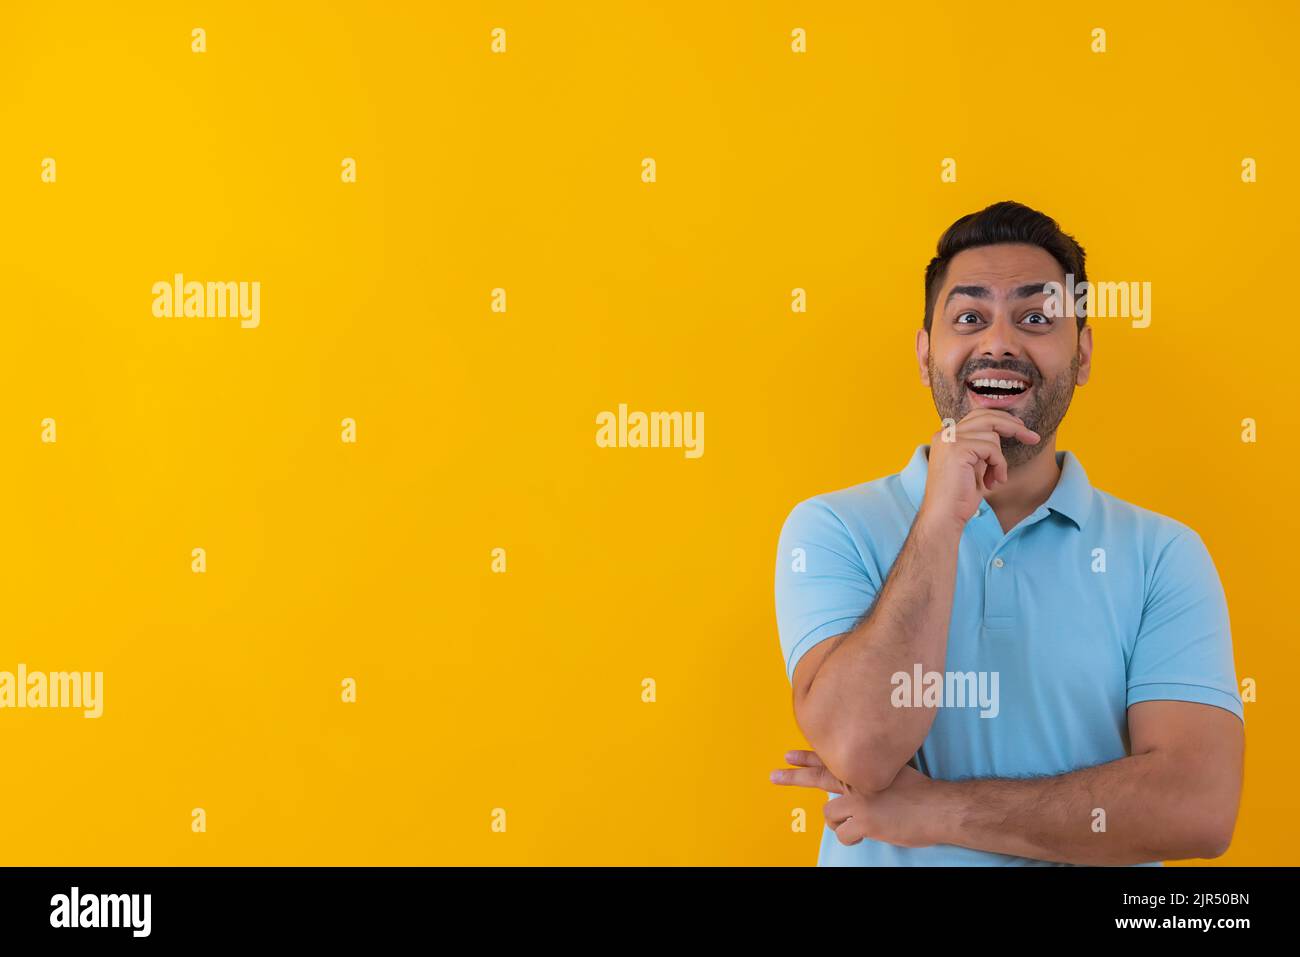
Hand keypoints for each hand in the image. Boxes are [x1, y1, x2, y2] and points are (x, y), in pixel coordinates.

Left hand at [770, 749, 946, 848]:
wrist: (940, 807)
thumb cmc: (921, 793)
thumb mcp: (894, 771)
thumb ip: (872, 773)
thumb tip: (855, 782)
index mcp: (865, 767)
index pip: (829, 758)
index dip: (807, 757)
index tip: (788, 755)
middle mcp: (858, 779)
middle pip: (818, 776)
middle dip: (793, 777)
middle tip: (773, 775)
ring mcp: (860, 799)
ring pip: (829, 814)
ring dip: (842, 823)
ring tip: (863, 824)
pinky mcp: (864, 820)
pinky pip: (843, 834)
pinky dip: (853, 838)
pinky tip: (868, 834)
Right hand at [920, 409, 1039, 530]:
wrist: (944, 516)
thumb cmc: (959, 497)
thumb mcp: (973, 466)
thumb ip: (980, 448)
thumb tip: (1000, 433)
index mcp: (946, 436)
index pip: (978, 416)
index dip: (1002, 420)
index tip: (1021, 429)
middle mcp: (945, 433)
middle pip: (986, 416)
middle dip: (1013, 426)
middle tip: (1033, 438)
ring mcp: (949, 439)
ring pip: (992, 435)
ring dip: (1000, 460)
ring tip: (995, 479)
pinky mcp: (957, 449)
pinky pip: (991, 449)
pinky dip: (999, 465)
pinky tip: (994, 481)